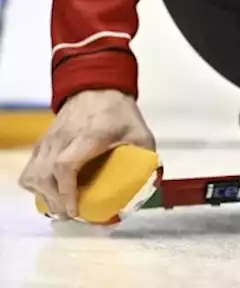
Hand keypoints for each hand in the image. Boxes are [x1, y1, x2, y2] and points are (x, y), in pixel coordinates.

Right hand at [18, 89, 154, 220]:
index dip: (67, 191)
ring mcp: (49, 141)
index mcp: (90, 135)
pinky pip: (30, 171)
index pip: (66, 165)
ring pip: (33, 175)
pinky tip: (52, 193)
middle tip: (72, 213)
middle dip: (57, 200)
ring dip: (45, 195)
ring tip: (62, 206)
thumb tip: (149, 184)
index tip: (75, 209)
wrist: (96, 87)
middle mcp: (63, 138)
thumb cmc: (119, 112)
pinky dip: (37, 186)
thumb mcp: (139, 132)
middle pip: (46, 175)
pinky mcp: (41, 144)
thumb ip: (145, 157)